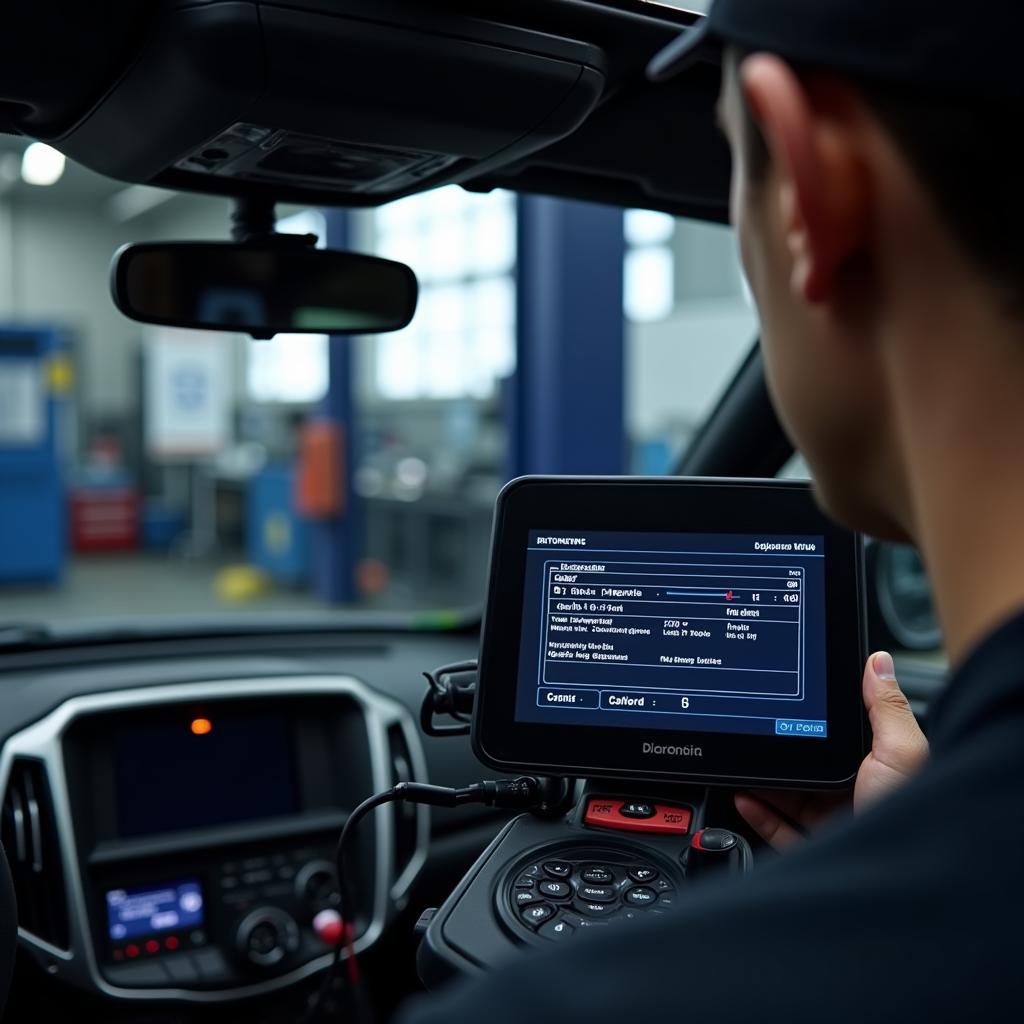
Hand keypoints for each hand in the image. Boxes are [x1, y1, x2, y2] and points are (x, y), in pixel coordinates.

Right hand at [734, 651, 928, 848]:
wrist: (896, 889)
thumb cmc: (909, 818)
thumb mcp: (900, 753)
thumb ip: (885, 708)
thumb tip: (877, 661)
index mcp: (878, 768)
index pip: (839, 737)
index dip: (812, 718)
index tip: (786, 701)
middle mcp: (857, 795)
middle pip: (809, 767)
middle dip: (779, 751)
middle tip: (753, 731)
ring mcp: (834, 824)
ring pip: (789, 797)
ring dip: (762, 781)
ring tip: (741, 764)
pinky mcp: (816, 852)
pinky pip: (779, 830)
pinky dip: (758, 814)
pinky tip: (744, 797)